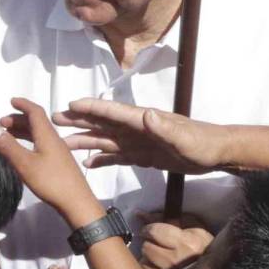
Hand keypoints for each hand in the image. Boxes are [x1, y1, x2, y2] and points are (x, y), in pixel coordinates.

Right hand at [0, 98, 102, 227]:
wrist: (76, 202)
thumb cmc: (51, 181)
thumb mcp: (25, 164)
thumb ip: (8, 146)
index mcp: (47, 135)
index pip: (35, 112)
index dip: (23, 104)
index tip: (10, 101)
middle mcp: (54, 139)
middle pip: (36, 122)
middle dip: (19, 119)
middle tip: (1, 123)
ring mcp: (58, 151)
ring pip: (39, 134)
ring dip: (23, 131)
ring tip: (7, 135)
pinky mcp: (58, 163)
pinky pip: (41, 144)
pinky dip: (29, 142)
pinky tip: (22, 152)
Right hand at [46, 98, 224, 173]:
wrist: (215, 153)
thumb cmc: (201, 143)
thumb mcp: (183, 137)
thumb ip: (164, 127)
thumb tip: (146, 115)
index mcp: (142, 120)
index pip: (112, 112)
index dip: (91, 109)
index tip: (70, 105)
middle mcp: (135, 128)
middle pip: (101, 124)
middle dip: (79, 121)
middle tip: (54, 119)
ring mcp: (137, 142)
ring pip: (105, 140)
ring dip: (84, 140)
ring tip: (62, 142)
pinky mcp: (142, 156)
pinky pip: (116, 156)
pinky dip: (101, 159)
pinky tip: (87, 163)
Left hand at [139, 221, 211, 268]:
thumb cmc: (204, 249)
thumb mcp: (193, 229)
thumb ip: (168, 218)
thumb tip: (139, 213)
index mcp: (186, 243)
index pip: (154, 232)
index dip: (150, 229)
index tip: (151, 231)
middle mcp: (175, 260)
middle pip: (147, 247)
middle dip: (150, 244)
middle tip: (158, 245)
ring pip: (143, 261)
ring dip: (148, 259)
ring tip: (160, 259)